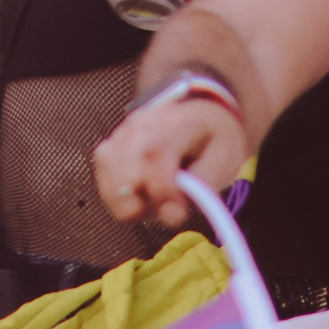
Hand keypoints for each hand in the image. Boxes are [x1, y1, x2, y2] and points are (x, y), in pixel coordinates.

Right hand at [93, 96, 246, 230]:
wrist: (199, 112)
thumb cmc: (213, 138)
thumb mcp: (224, 160)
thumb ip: (200, 189)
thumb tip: (171, 216)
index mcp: (176, 124)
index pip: (155, 158)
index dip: (163, 193)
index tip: (179, 211)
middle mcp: (141, 126)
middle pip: (127, 175)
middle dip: (147, 202)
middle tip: (170, 203)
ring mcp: (121, 135)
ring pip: (111, 183)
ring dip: (132, 203)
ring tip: (157, 196)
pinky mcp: (109, 147)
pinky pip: (104, 182)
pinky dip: (120, 197)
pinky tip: (141, 193)